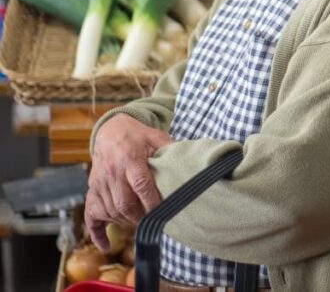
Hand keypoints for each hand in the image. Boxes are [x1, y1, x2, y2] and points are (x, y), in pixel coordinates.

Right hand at [86, 114, 172, 250]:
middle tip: (153, 223)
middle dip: (139, 217)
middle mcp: (112, 171)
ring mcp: (99, 182)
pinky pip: (90, 214)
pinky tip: (107, 245)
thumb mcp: (156, 137)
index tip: (162, 213)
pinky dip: (97, 232)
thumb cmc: (139, 136)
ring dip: (125, 222)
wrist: (111, 130)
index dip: (151, 201)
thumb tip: (192, 164)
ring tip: (140, 223)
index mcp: (130, 158)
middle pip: (123, 202)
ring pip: (109, 210)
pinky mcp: (91, 189)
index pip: (140, 183)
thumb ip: (171, 150)